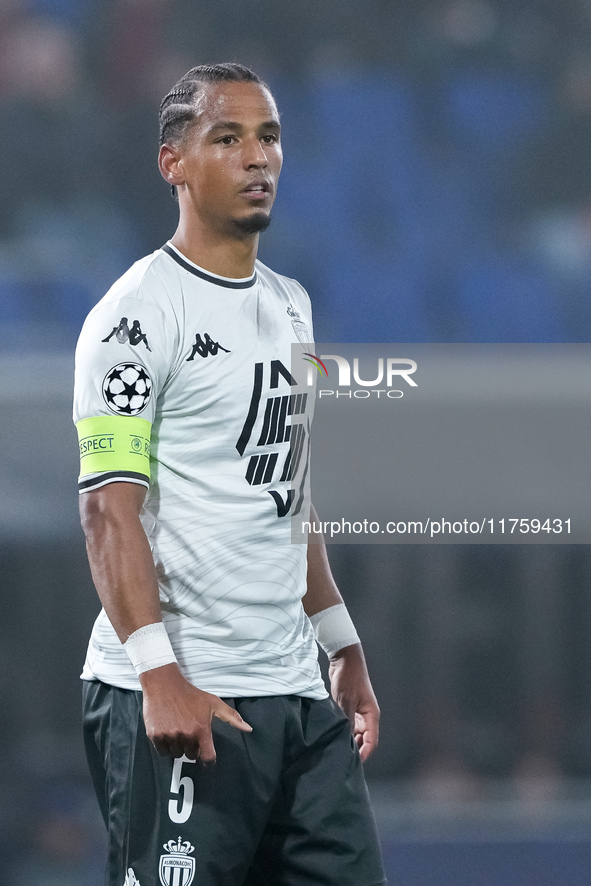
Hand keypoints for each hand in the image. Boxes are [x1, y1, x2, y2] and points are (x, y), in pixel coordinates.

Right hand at [140, 663, 251, 761]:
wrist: (164, 684)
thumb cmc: (190, 694)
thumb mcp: (213, 703)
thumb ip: (232, 717)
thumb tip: (249, 729)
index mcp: (202, 729)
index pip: (208, 758)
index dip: (208, 760)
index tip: (206, 756)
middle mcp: (186, 735)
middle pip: (191, 756)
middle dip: (191, 746)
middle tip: (188, 731)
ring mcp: (170, 736)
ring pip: (176, 754)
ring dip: (177, 746)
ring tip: (177, 729)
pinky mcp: (155, 736)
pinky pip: (162, 752)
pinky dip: (164, 745)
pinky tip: (167, 731)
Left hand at [328, 644, 379, 761]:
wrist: (344, 659)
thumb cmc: (348, 678)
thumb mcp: (345, 702)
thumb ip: (346, 722)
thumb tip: (344, 740)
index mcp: (371, 715)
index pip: (371, 741)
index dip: (364, 754)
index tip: (353, 764)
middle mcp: (367, 716)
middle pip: (364, 740)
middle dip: (356, 750)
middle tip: (342, 759)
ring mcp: (359, 712)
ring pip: (356, 733)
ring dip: (349, 741)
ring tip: (337, 750)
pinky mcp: (350, 708)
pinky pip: (349, 725)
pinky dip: (344, 732)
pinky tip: (334, 737)